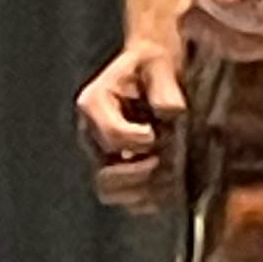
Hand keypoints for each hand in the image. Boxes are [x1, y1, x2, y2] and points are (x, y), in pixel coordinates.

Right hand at [74, 36, 186, 210]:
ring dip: (144, 189)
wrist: (154, 71)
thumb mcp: (160, 63)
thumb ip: (164, 88)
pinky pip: (126, 198)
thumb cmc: (155, 64)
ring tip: (171, 175)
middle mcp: (91, 135)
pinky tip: (171, 183)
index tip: (158, 132)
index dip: (139, 141)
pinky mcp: (116, 169)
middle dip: (140, 174)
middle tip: (166, 161)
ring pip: (111, 193)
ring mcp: (101, 156)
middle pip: (105, 177)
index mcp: (93, 104)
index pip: (112, 137)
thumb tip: (169, 115)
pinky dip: (148, 198)